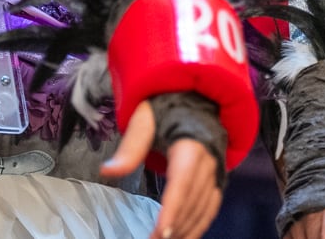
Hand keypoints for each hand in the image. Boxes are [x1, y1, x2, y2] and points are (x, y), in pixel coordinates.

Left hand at [101, 102, 222, 238]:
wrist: (196, 100)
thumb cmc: (167, 109)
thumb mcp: (145, 119)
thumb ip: (130, 146)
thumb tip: (106, 171)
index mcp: (192, 145)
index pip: (182, 182)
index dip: (172, 209)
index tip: (160, 233)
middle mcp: (210, 161)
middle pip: (192, 201)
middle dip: (174, 227)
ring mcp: (216, 171)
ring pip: (203, 208)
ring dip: (185, 230)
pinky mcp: (218, 178)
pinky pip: (211, 207)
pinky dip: (199, 226)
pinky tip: (183, 238)